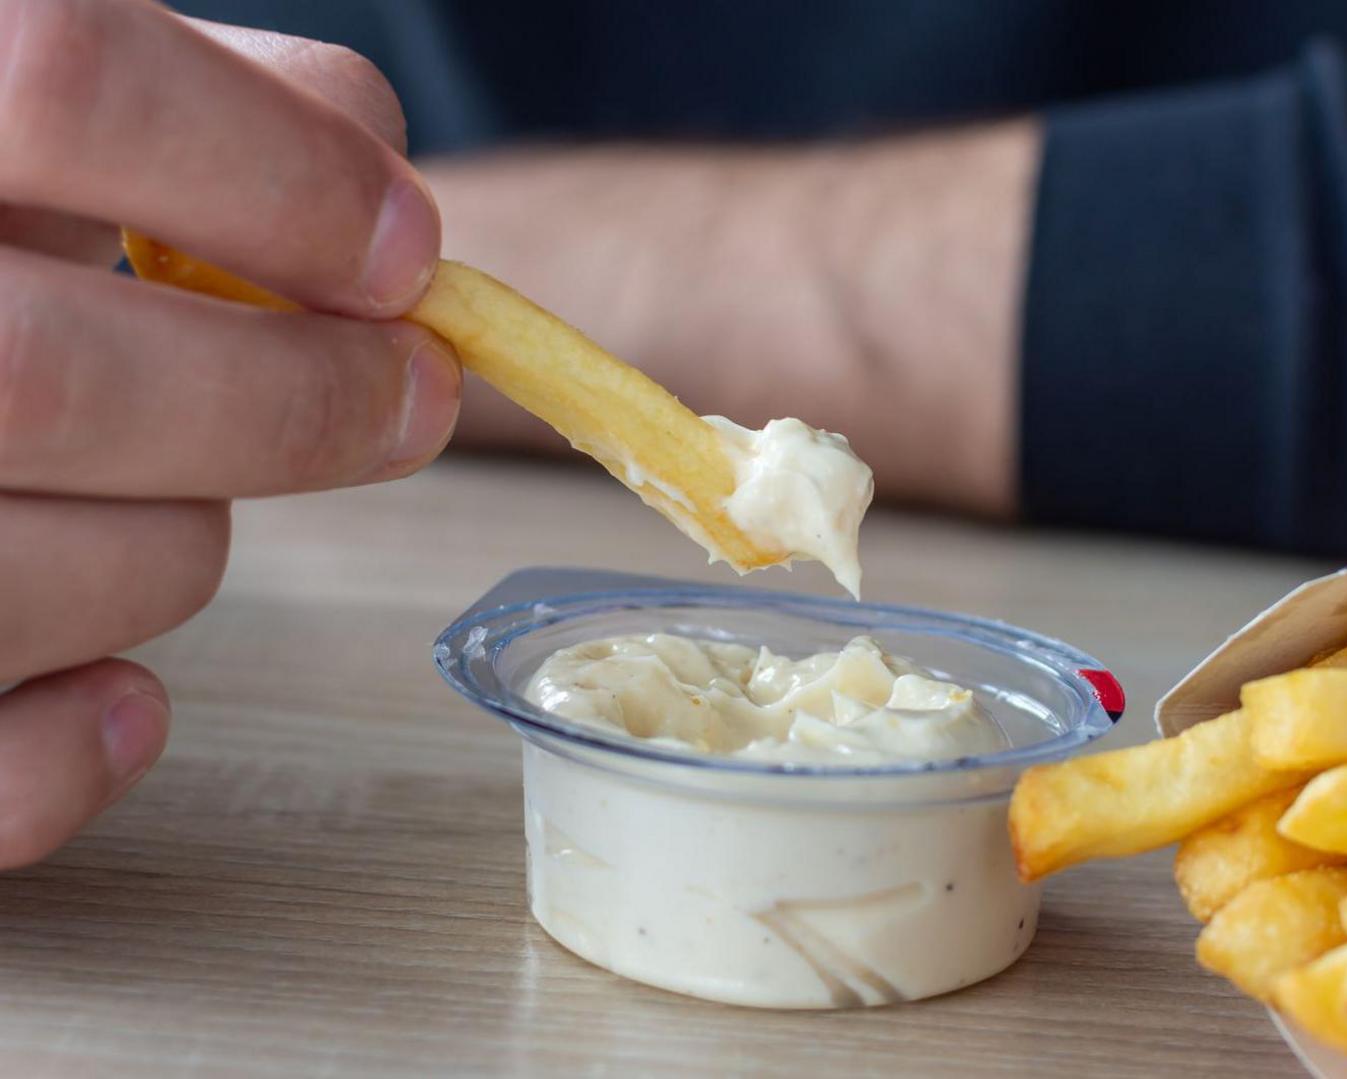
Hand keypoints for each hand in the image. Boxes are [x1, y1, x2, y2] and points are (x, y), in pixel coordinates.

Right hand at [0, 0, 459, 867]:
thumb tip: (373, 167)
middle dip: (296, 401)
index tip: (406, 248)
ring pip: (77, 567)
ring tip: (148, 499)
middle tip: (410, 395)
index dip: (280, 174)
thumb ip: (193, 101)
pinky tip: (117, 685)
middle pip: (65, 377)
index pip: (67, 81)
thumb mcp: (14, 91)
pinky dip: (89, 742)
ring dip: (179, 545)